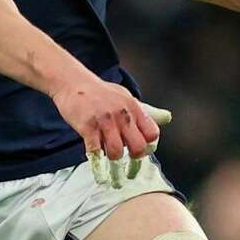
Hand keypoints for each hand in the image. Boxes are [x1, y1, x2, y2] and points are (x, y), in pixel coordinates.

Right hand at [51, 76, 168, 187]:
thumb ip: (143, 111)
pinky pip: (95, 150)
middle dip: (134, 156)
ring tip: (108, 152)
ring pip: (116, 152)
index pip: (152, 133)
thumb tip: (166, 117)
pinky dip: (96, 157)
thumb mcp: (126, 96)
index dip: (148, 144)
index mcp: (134, 108)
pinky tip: (95, 154)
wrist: (73, 82)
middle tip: (127, 156)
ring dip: (113, 157)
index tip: (141, 148)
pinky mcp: (87, 127)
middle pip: (138, 147)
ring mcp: (105, 122)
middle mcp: (122, 115)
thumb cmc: (100, 92)